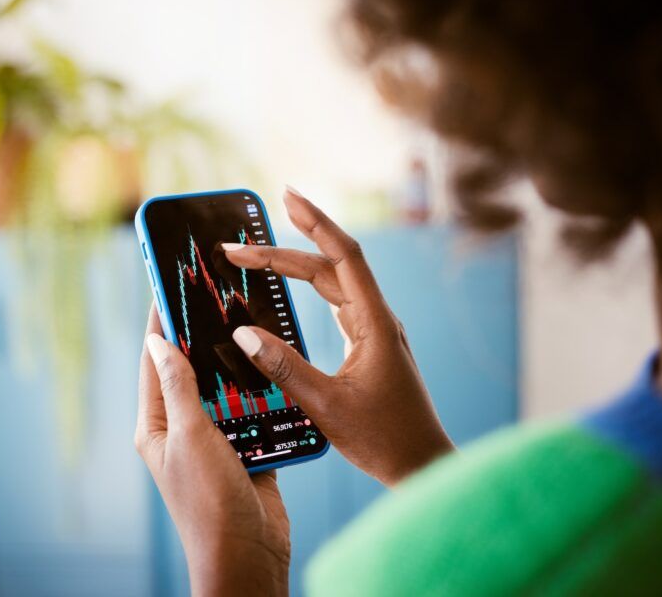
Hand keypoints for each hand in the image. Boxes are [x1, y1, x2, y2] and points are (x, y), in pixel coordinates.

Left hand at [135, 307, 289, 596]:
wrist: (248, 557)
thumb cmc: (210, 504)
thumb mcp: (190, 438)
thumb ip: (179, 388)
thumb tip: (158, 342)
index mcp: (158, 427)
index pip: (156, 364)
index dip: (160, 326)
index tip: (167, 290)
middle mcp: (183, 432)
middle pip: (191, 373)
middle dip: (201, 339)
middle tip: (215, 300)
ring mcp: (215, 442)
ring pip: (224, 391)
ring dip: (235, 365)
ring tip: (246, 325)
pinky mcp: (246, 452)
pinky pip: (252, 412)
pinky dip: (262, 394)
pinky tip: (273, 370)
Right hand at [223, 186, 453, 486]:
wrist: (422, 465)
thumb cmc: (384, 439)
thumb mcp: (326, 405)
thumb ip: (284, 367)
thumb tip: (243, 333)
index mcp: (374, 323)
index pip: (343, 256)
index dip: (315, 222)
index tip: (286, 196)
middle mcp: (377, 319)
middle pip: (330, 267)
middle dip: (285, 250)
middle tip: (239, 245)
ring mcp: (374, 331)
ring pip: (333, 285)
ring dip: (296, 267)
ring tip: (258, 256)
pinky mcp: (369, 345)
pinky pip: (336, 304)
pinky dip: (310, 290)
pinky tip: (293, 288)